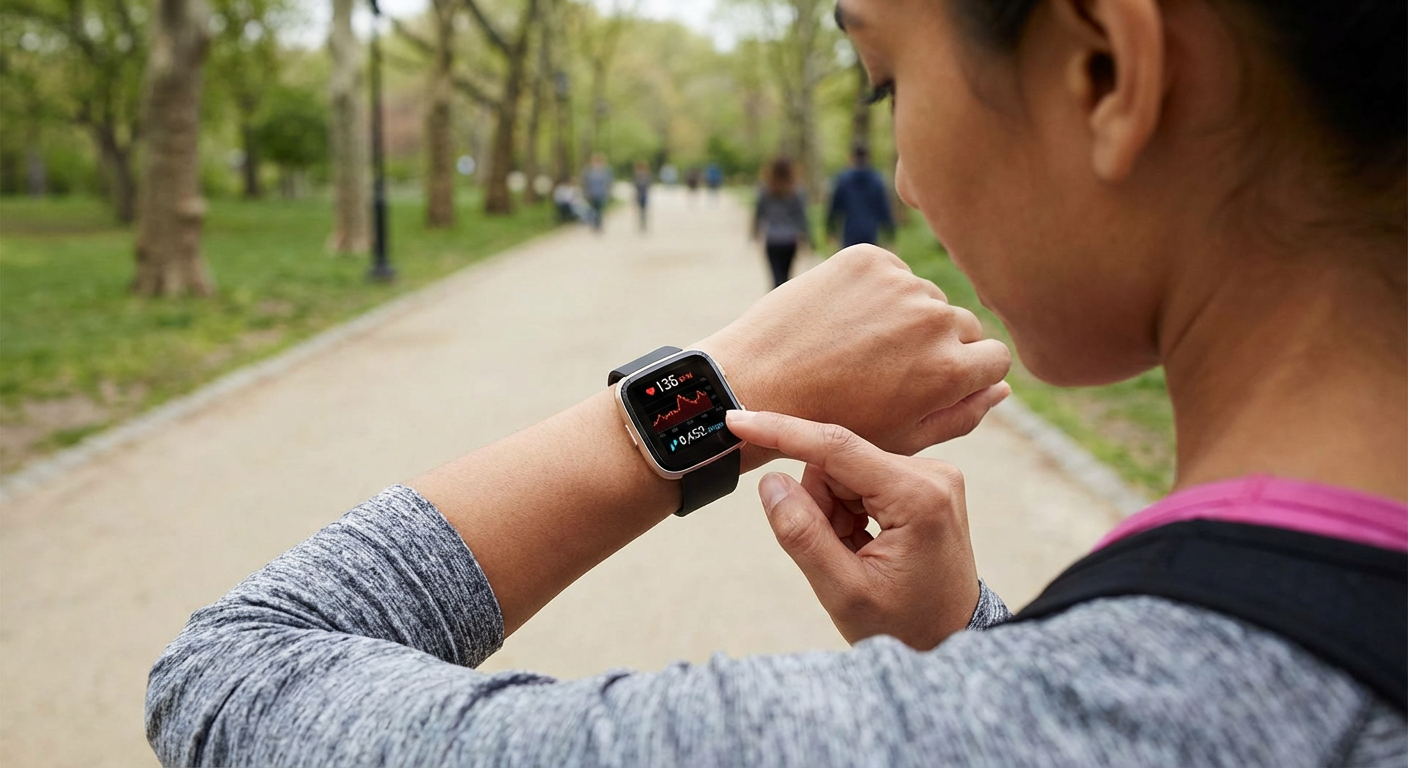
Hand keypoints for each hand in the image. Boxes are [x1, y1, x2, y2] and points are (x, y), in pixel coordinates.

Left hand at [695, 244, 1010, 467]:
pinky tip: (843, 321)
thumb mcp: (903, 437)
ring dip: (905, 316)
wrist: (756, 384)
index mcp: (950, 370)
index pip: (996, 357)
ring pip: (925, 297)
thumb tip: (1002, 388)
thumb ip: (962, 415)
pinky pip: (892, 272)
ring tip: (859, 347)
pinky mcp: (867, 258)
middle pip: (963, 324)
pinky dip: (875, 292)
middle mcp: (933, 320)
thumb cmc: (831, 422)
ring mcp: (900, 284)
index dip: (969, 372)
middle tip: (890, 368)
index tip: (937, 380)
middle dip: (939, 344)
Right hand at [725, 410, 980, 648]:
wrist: (948, 640)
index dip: (782, 432)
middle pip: (838, 462)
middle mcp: (932, 474)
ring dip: (833, 510)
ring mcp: (931, 475)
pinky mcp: (924, 481)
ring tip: (853, 553)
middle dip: (820, 503)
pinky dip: (849, 510)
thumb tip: (771, 481)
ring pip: (845, 469)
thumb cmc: (905, 626)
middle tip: (835, 553)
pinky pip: (862, 478)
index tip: (739, 420)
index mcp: (919, 497)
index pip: (837, 448)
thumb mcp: (845, 592)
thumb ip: (803, 535)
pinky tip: (864, 543)